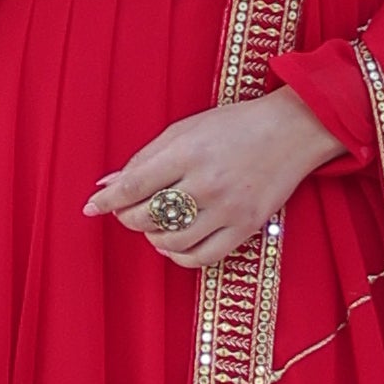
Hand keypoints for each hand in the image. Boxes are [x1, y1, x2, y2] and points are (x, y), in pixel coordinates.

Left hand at [84, 88, 342, 267]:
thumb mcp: (186, 128)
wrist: (292, 131)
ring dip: (152, 237)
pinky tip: (173, 244)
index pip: (133, 185)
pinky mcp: (246, 227)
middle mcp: (206, 182)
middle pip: (147, 216)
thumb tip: (107, 184)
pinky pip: (202, 257)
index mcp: (187, 151)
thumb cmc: (235, 125)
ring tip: (153, 226)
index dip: (107, 200)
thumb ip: (145, 157)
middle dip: (128, 217)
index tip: (91, 207)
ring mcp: (228, 208)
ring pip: (171, 241)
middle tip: (128, 210)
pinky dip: (179, 256)